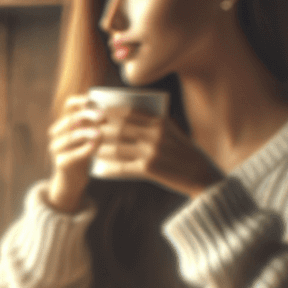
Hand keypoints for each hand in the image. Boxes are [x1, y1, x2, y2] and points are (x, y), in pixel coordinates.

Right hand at [46, 95, 100, 212]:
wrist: (72, 182)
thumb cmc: (83, 157)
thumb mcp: (88, 137)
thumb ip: (95, 124)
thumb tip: (108, 111)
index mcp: (65, 125)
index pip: (69, 106)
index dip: (80, 101)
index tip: (94, 100)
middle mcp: (57, 135)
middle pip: (70, 120)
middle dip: (86, 116)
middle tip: (102, 116)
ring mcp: (56, 150)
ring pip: (70, 137)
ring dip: (86, 133)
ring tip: (100, 133)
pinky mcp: (60, 163)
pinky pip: (72, 155)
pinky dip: (85, 149)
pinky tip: (95, 146)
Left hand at [92, 108, 222, 197]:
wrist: (200, 175)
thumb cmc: (185, 153)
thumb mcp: (173, 132)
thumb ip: (156, 123)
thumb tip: (132, 116)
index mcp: (161, 122)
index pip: (129, 113)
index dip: (110, 113)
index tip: (96, 113)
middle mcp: (155, 134)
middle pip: (119, 129)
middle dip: (100, 129)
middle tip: (86, 130)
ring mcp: (152, 152)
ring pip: (117, 148)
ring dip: (101, 149)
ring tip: (90, 149)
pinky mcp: (149, 169)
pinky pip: (123, 168)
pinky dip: (109, 168)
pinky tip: (100, 169)